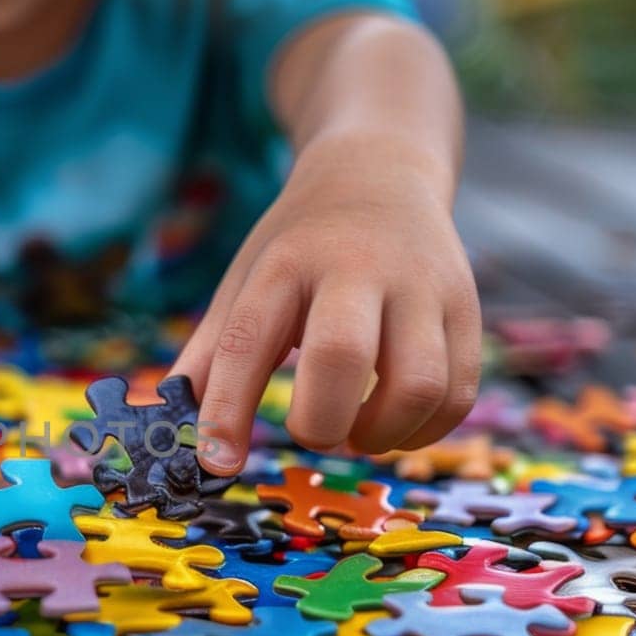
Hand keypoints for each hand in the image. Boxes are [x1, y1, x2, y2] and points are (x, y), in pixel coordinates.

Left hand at [172, 133, 480, 473]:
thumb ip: (209, 357)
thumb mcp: (246, 284)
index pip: (249, 340)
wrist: (380, 173)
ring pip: (420, 384)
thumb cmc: (300, 248)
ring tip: (355, 430)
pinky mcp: (466, 309)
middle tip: (309, 430)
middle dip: (319, 421)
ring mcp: (422, 286)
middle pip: (342, 356)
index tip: (217, 462)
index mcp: (287, 264)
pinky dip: (424, 430)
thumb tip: (168, 428)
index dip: (229, 410)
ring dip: (381, 434)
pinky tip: (394, 423)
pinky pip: (458, 394)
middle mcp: (359, 268)